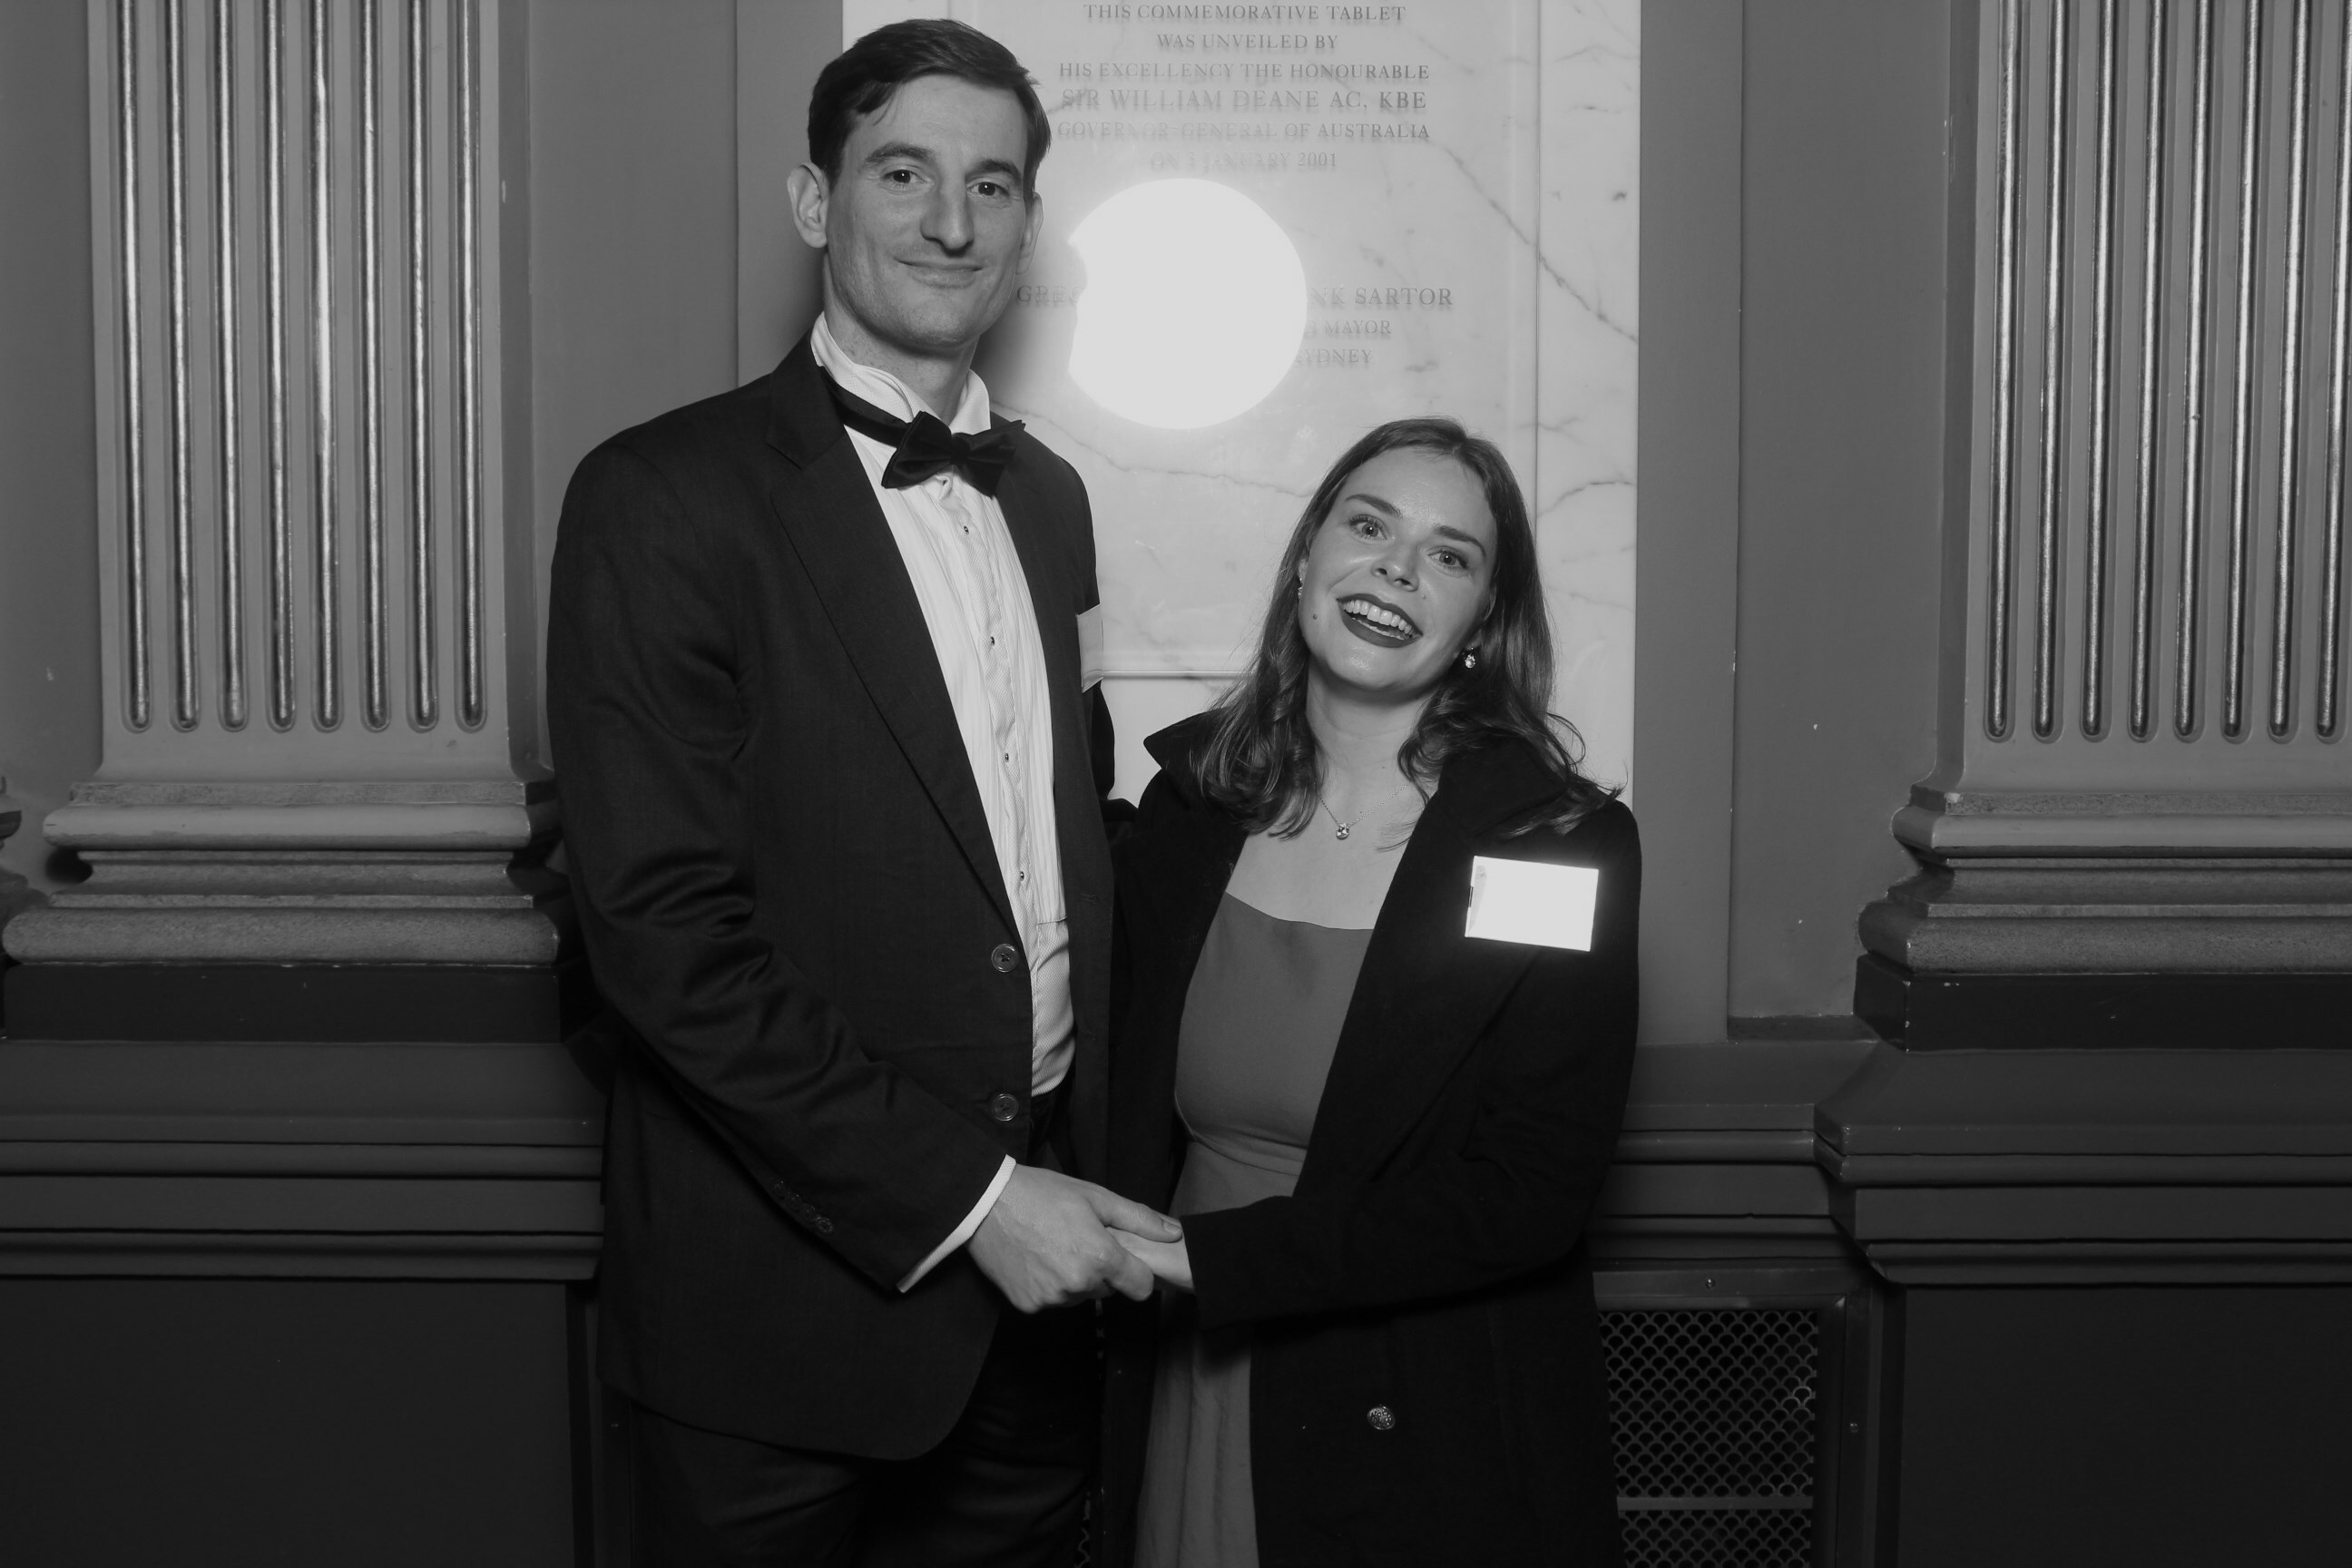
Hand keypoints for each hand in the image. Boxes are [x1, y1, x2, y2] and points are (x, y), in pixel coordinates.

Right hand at [967, 1165, 1183, 1312]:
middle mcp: (1078, 1285)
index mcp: (1101, 1258)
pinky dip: (1048, 1285)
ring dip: (1075, 1279)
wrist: (985, 1203)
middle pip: (1108, 1291)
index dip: (1135, 1271)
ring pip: (1080, 1296)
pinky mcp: (1028, 1305)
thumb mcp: (1095, 1197)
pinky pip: (1052, 1301)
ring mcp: (1051, 1298)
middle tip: (1078, 1241)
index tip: (1120, 1257)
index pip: (1141, 1288)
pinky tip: (1036, 1260)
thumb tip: (1175, 1233)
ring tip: (1054, 1247)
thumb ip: (1139, 1219)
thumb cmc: (1042, 1194)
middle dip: (1101, 1271)